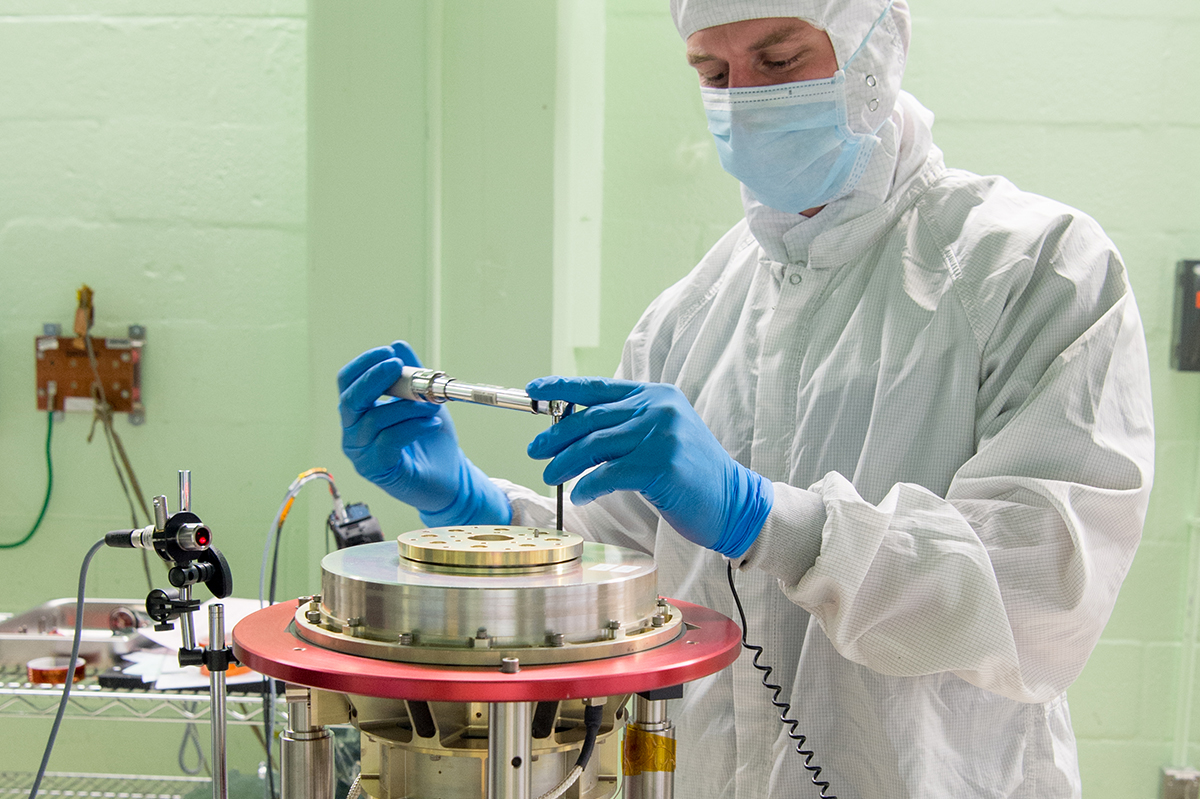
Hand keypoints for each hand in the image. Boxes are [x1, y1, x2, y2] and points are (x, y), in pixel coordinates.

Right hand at [338, 341, 510, 525]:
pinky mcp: (376, 469)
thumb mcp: (424, 399)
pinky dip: (414, 427)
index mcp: (359, 412)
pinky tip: (433, 424)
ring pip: (374, 420)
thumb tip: (398, 344)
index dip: (364, 364)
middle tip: (397, 366)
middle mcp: (352, 432)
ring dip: (407, 406)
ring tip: (432, 405)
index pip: (347, 382)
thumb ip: (411, 374)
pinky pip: (388, 441)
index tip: (388, 352)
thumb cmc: (433, 439)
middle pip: (350, 400)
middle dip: (374, 379)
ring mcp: (361, 453)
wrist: (451, 477)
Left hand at [525, 377, 771, 555]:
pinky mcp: (662, 464)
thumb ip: (625, 426)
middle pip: (591, 417)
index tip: (534, 389)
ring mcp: (662, 435)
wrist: (732, 501)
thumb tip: (572, 430)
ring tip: (550, 475)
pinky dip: (588, 486)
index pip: (599, 387)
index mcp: (656, 395)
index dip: (562, 387)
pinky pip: (609, 474)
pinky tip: (579, 495)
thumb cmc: (689, 475)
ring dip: (565, 462)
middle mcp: (659, 408)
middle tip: (535, 450)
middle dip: (556, 434)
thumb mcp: (659, 437)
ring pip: (595, 445)